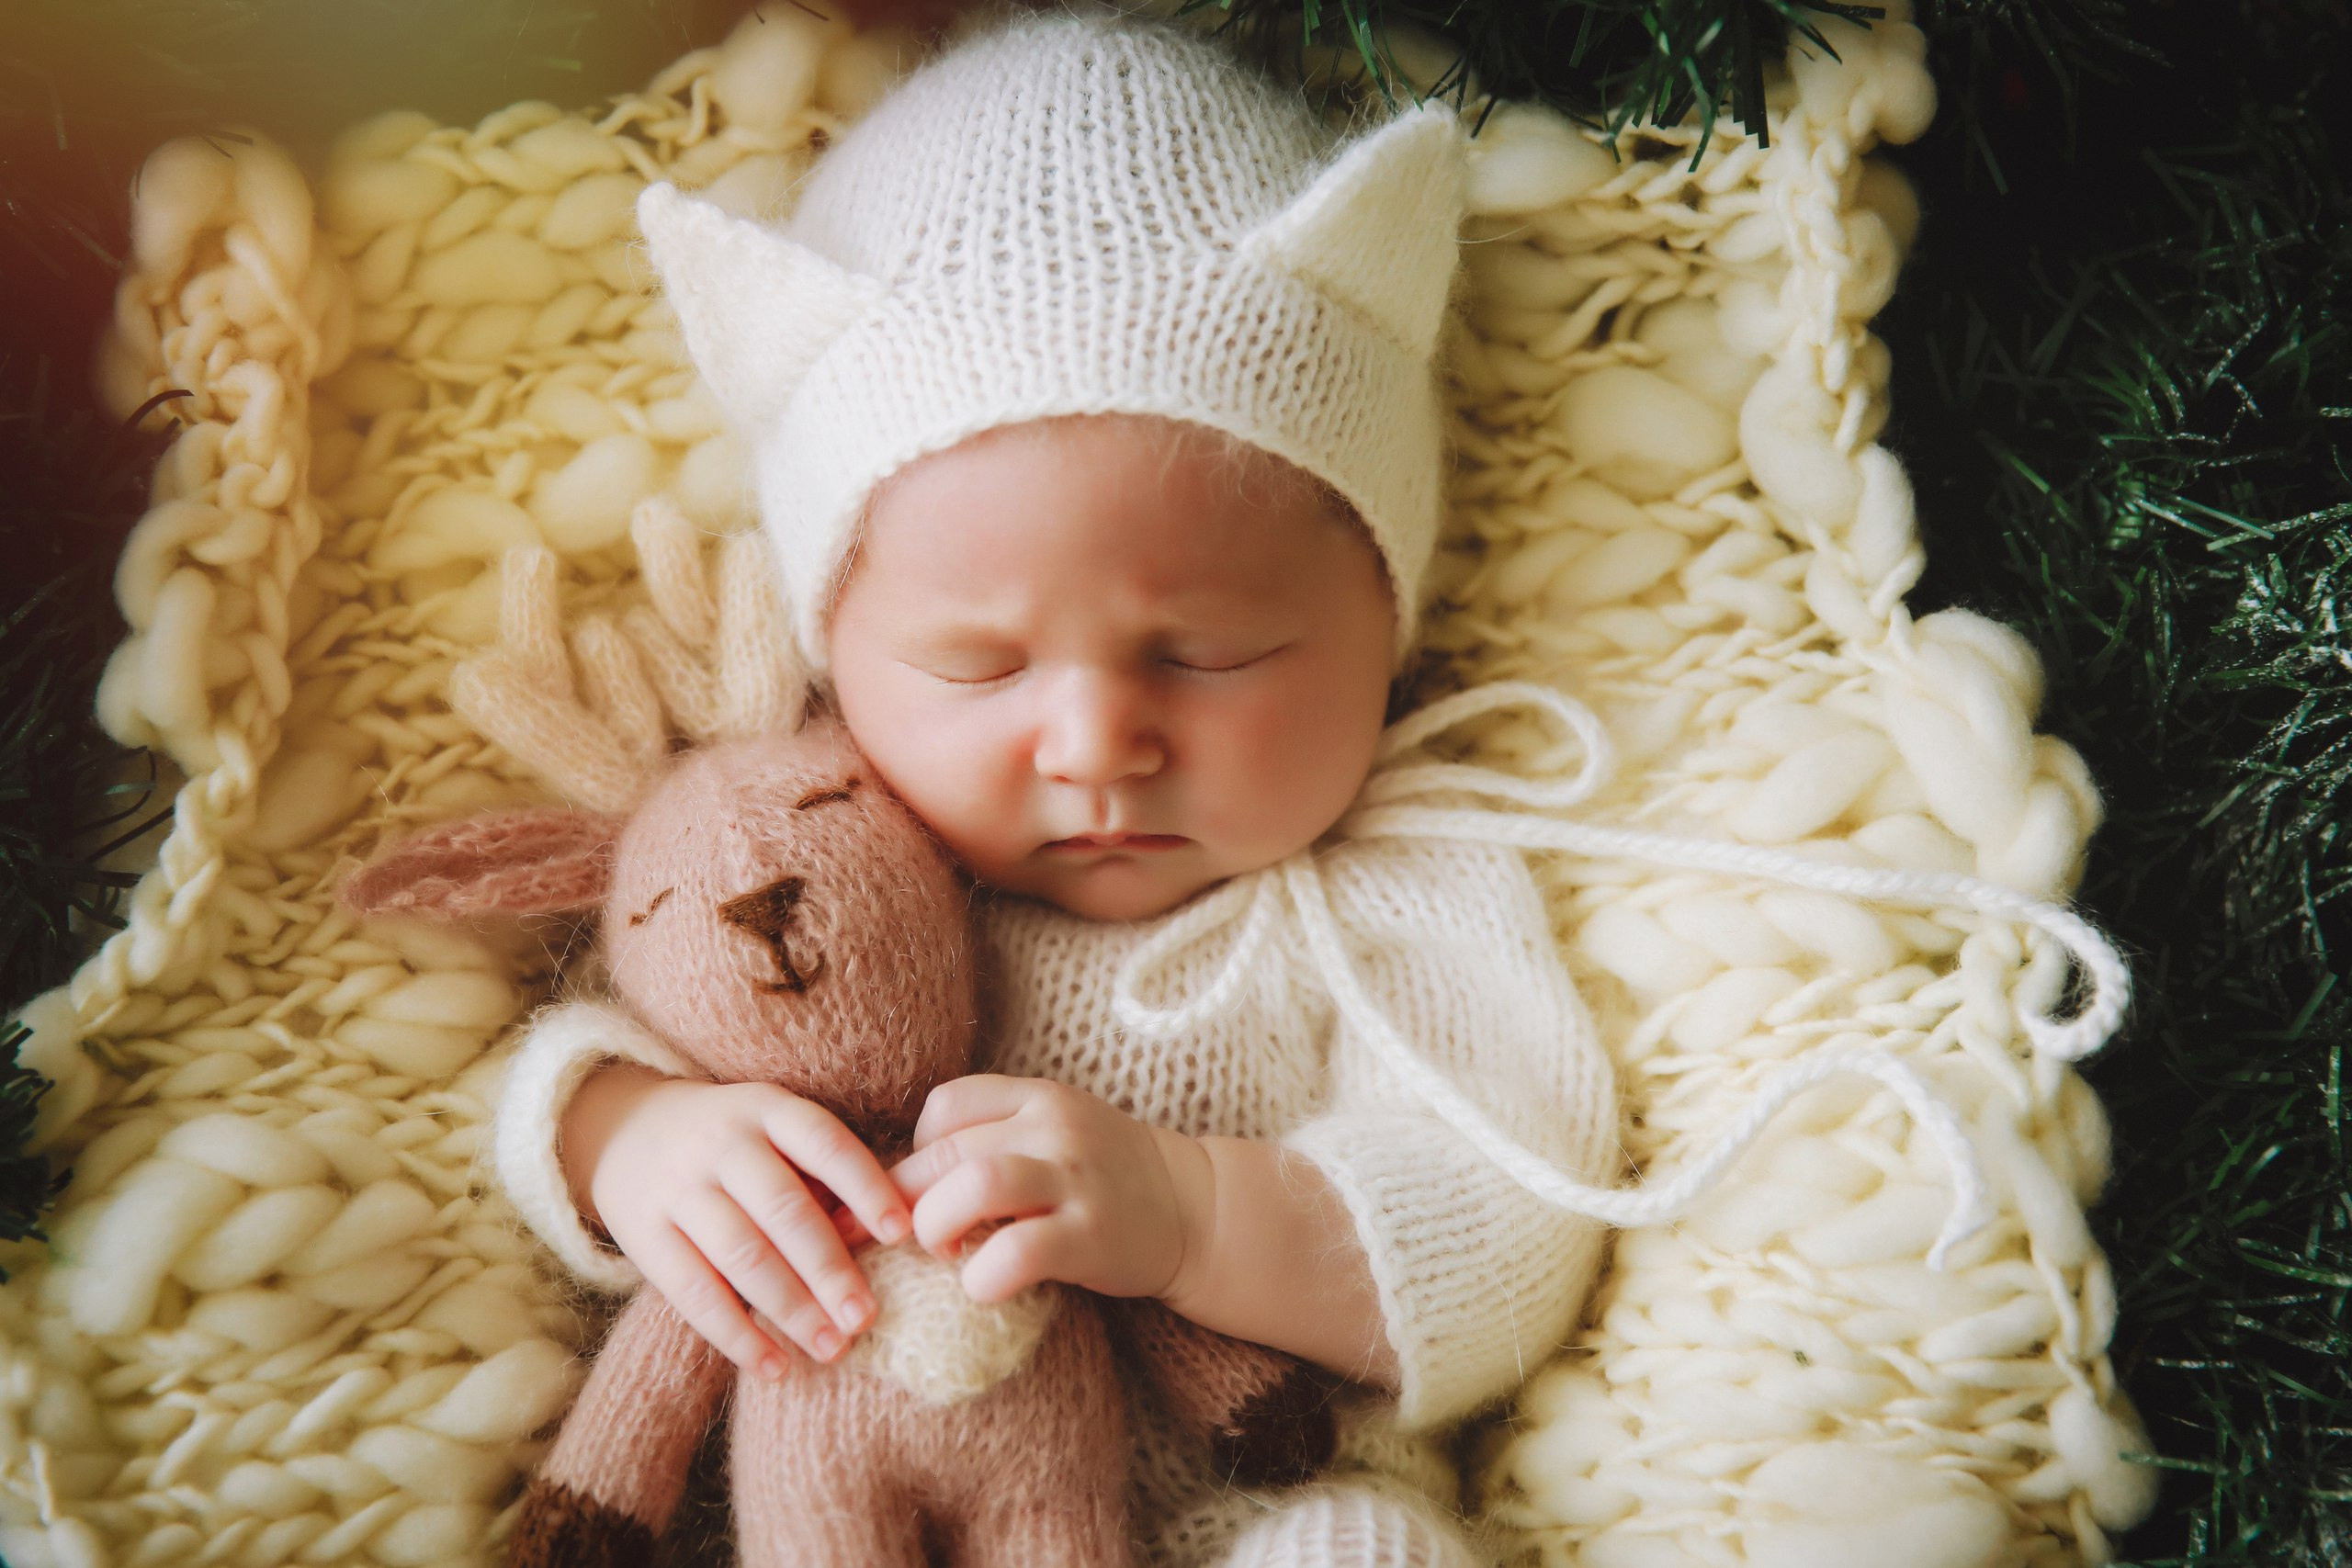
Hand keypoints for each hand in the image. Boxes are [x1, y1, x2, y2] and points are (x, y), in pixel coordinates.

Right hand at [566, 1065, 913, 1377]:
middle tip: (865, 1317)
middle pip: (784, 1210)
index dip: (866, 1188)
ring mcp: (679, 1187)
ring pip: (742, 1254)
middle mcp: (722, 1142)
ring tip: (831, 1348)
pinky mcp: (644, 1233)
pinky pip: (694, 1291)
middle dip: (829, 1269)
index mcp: (768, 1109)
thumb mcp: (773, 1130)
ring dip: (791, 1308)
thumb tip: (891, 1236)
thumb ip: (823, 1175)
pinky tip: (774, 1366)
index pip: (826, 1144)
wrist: (623, 1129)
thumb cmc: (733, 1144)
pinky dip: (736, 1335)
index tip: (901, 1233)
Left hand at [892, 1075, 1209, 1305]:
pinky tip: (983, 1285)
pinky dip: (981, 1276)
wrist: (1194, 1209)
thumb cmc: (1103, 1177)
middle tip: (918, 1237)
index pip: (944, 1107)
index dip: (917, 1153)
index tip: (931, 1190)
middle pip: (945, 1152)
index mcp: (1038, 1096)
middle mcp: (1055, 1127)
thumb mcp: (1053, 1132)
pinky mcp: (1091, 1236)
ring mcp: (1076, 1179)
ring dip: (937, 1226)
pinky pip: (1017, 1253)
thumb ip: (992, 1137)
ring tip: (945, 1251)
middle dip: (910, 1203)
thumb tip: (898, 1180)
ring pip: (974, 1186)